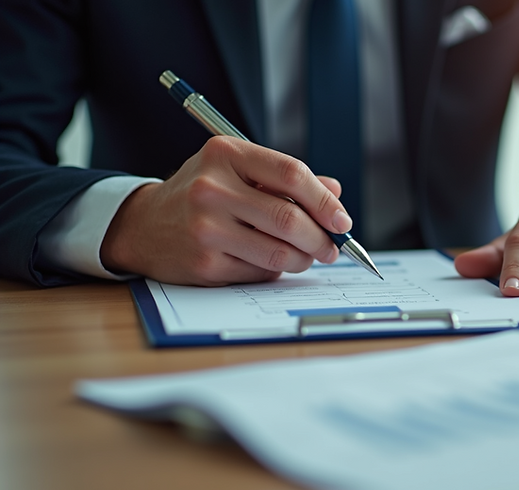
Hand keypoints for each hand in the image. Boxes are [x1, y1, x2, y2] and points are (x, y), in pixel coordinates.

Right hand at [101, 137, 351, 285]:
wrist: (143, 225)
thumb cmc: (202, 195)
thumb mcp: (238, 171)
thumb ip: (286, 179)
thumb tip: (335, 193)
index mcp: (225, 154)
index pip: (292, 174)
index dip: (325, 201)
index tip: (342, 221)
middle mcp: (212, 188)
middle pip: (290, 219)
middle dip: (322, 238)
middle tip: (332, 247)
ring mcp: (206, 228)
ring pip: (280, 253)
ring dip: (304, 259)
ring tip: (306, 256)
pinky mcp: (204, 263)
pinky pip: (261, 272)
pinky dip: (276, 271)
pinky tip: (270, 262)